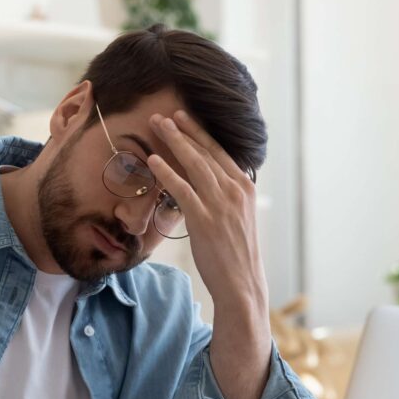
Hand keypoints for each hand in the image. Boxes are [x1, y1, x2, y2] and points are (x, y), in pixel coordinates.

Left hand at [147, 110, 271, 398]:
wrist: (242, 284)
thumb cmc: (235, 254)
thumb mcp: (237, 218)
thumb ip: (225, 197)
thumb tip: (210, 182)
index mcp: (244, 188)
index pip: (220, 152)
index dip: (200, 132)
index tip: (184, 116)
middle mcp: (235, 190)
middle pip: (206, 151)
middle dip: (184, 129)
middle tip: (165, 113)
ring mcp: (221, 204)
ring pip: (195, 164)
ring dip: (173, 141)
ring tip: (157, 125)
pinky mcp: (205, 220)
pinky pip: (183, 190)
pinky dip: (168, 172)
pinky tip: (154, 160)